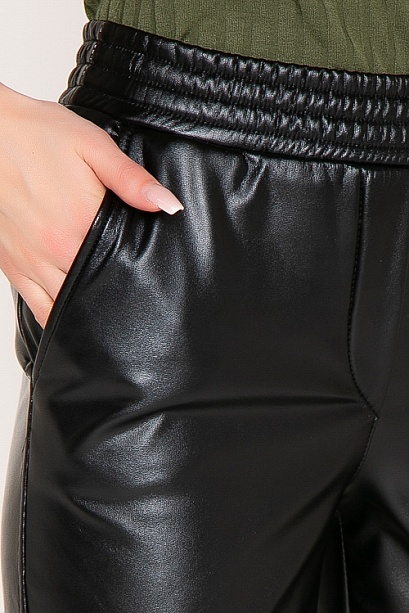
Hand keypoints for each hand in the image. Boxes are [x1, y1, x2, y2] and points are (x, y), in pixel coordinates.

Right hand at [0, 83, 183, 328]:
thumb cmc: (37, 136)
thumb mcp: (93, 147)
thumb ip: (131, 180)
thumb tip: (168, 205)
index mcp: (80, 224)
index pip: (122, 268)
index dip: (140, 274)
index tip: (152, 278)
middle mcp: (54, 251)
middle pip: (96, 290)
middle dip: (116, 292)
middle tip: (133, 291)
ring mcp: (31, 263)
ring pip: (69, 306)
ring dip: (89, 304)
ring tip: (108, 300)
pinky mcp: (12, 267)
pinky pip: (39, 308)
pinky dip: (59, 313)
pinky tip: (74, 309)